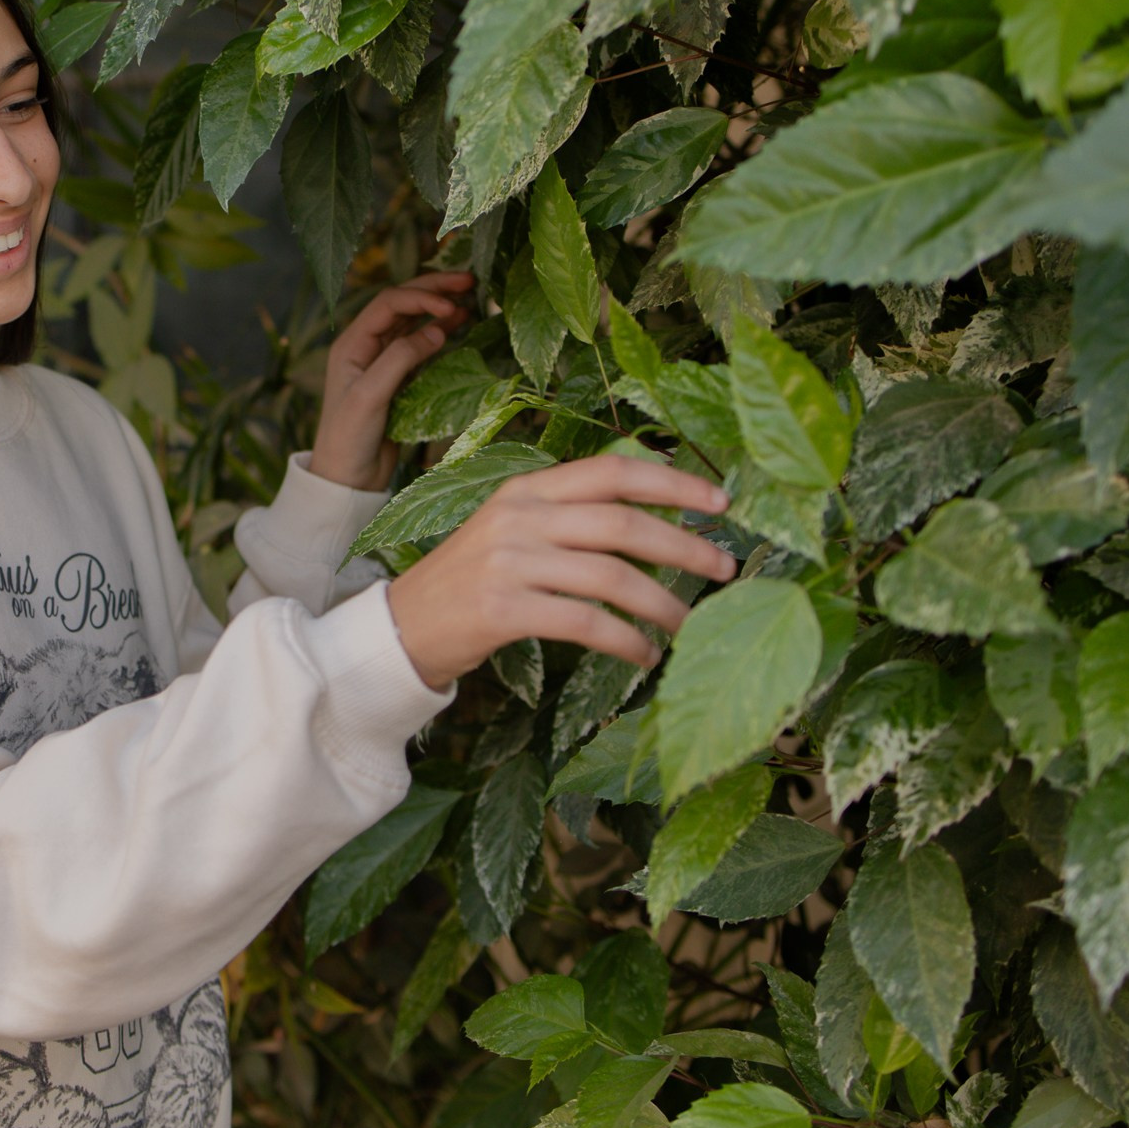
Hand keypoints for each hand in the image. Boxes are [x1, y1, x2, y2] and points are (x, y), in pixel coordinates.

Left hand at [310, 270, 476, 490]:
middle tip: (469, 279)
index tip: (451, 305)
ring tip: (471, 296)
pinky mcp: (400, 379)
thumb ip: (400, 359)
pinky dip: (442, 332)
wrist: (348, 478)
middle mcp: (366, 346)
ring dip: (441, 308)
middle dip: (434, 289)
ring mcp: (384, 361)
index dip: (421, 297)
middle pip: (403, 305)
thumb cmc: (349, 438)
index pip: (389, 303)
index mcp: (352, 344)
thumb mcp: (370, 396)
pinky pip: (422, 346)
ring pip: (415, 323)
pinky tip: (461, 323)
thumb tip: (438, 329)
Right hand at [383, 455, 736, 689]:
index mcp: (526, 490)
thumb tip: (652, 522)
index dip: (672, 483)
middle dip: (683, 545)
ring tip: (689, 625)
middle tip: (726, 567)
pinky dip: (625, 641)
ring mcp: (507, 562)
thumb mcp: (512, 531)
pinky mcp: (501, 610)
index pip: (611, 471)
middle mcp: (518, 517)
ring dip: (662, 603)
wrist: (402, 627)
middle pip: (620, 521)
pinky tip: (645, 656)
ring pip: (609, 575)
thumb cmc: (471, 582)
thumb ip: (567, 518)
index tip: (720, 501)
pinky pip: (584, 623)